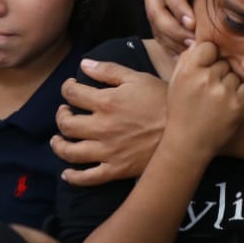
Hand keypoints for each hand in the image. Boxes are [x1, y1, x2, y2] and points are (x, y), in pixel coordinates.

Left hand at [52, 59, 169, 186]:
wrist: (185, 129)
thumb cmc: (163, 100)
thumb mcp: (138, 78)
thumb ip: (108, 70)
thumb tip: (84, 64)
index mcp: (106, 102)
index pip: (72, 94)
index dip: (67, 88)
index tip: (70, 88)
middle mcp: (101, 127)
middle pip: (66, 124)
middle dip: (61, 115)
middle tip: (65, 112)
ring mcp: (107, 150)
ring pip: (70, 152)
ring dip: (59, 145)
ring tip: (58, 140)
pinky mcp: (116, 169)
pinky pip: (87, 177)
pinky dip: (73, 177)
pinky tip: (67, 173)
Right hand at [142, 0, 198, 55]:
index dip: (179, 6)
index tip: (193, 22)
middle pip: (156, 9)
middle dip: (175, 29)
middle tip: (193, 44)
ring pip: (155, 23)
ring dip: (172, 40)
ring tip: (191, 52)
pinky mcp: (153, 7)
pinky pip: (157, 30)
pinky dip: (170, 44)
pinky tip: (183, 55)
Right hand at [161, 41, 243, 162]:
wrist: (189, 143)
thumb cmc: (182, 109)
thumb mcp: (176, 81)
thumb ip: (188, 58)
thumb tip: (201, 40)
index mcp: (188, 71)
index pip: (209, 46)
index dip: (208, 57)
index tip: (204, 69)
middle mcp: (206, 79)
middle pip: (223, 62)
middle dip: (218, 73)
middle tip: (208, 90)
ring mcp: (224, 92)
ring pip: (235, 75)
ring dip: (229, 84)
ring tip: (216, 100)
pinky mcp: (238, 105)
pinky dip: (239, 95)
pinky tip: (226, 106)